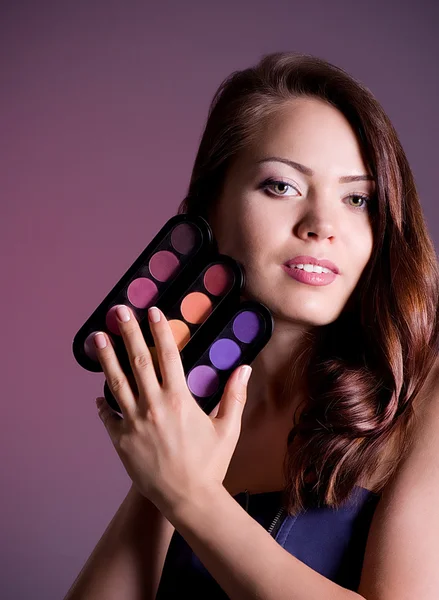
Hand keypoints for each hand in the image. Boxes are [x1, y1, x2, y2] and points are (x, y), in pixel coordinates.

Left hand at [93, 304, 251, 517]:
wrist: (187, 499)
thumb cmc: (209, 464)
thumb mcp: (227, 429)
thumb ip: (234, 396)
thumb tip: (244, 368)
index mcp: (179, 399)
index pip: (167, 355)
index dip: (160, 331)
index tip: (153, 312)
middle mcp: (153, 405)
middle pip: (137, 361)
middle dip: (127, 332)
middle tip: (119, 311)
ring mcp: (134, 422)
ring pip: (116, 382)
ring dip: (106, 358)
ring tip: (97, 338)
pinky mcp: (121, 440)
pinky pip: (108, 416)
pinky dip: (102, 404)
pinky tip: (97, 395)